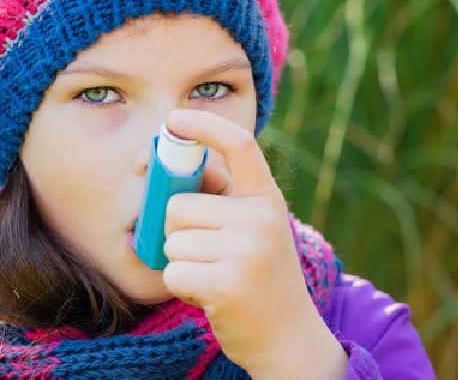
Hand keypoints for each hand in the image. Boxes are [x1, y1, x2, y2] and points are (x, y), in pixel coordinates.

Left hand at [162, 109, 345, 376]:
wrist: (289, 338)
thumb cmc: (260, 279)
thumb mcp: (256, 231)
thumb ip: (223, 200)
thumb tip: (168, 172)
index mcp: (267, 198)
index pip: (239, 145)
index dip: (204, 126)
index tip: (174, 119)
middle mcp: (261, 216)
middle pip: (178, 204)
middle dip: (179, 231)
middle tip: (209, 256)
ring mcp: (247, 249)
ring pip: (172, 240)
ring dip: (182, 263)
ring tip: (214, 277)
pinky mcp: (228, 282)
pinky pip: (173, 271)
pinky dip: (182, 287)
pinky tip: (210, 295)